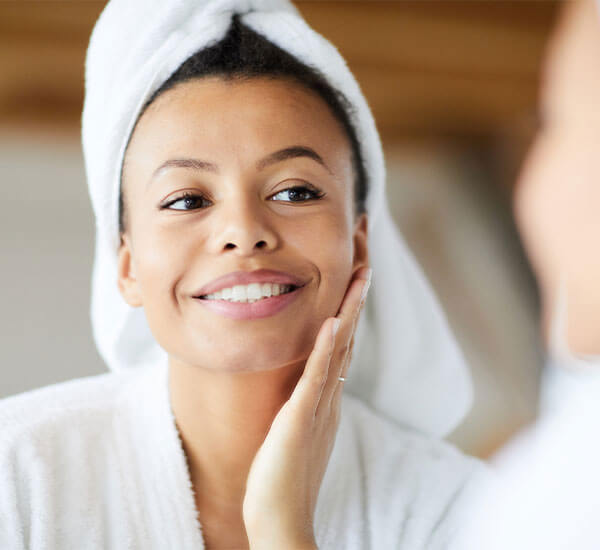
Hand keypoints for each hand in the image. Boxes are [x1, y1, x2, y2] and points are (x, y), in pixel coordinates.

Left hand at [242, 266, 371, 548]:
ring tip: (359, 277)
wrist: (281, 521)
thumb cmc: (283, 478)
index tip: (354, 280)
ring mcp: (318, 407)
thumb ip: (306, 405)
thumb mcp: (298, 431)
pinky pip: (315, 378)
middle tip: (366, 264)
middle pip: (348, 340)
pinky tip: (333, 322)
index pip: (342, 346)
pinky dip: (325, 348)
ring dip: (350, 312)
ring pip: (339, 351)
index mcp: (326, 399)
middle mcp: (329, 398)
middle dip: (357, 301)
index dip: (349, 312)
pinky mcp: (300, 419)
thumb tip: (309, 384)